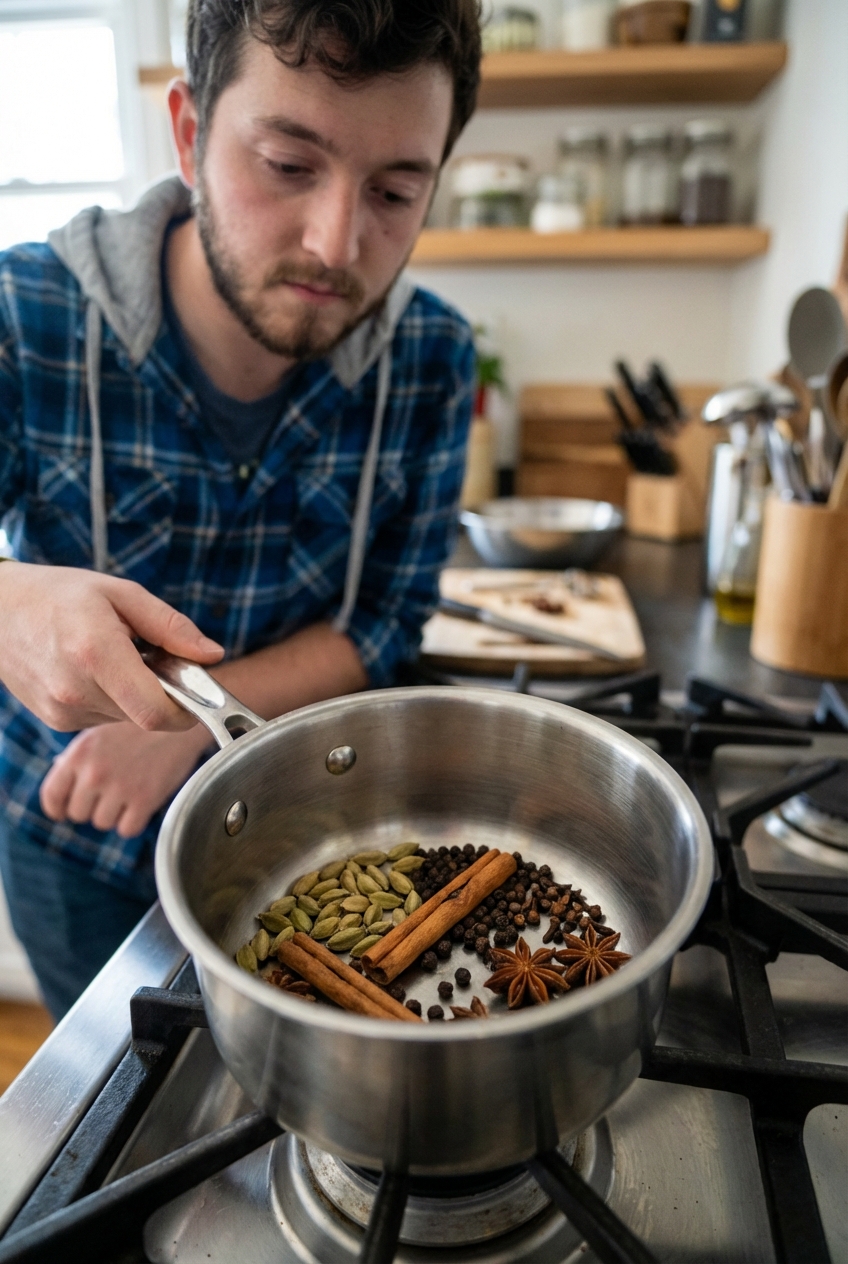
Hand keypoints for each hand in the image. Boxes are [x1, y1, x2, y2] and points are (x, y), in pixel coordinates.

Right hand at [0, 563, 222, 730]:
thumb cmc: (60, 594)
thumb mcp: (122, 593)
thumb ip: (171, 627)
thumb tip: (212, 656)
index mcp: (96, 653)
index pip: (156, 712)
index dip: (187, 710)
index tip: (196, 692)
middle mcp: (76, 690)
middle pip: (146, 716)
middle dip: (163, 694)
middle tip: (153, 659)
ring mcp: (63, 711)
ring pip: (127, 719)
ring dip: (136, 696)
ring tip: (117, 658)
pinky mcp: (56, 721)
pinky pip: (104, 718)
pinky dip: (112, 700)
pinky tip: (95, 671)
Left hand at [40, 720, 211, 837]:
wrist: (181, 719)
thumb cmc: (139, 725)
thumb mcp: (100, 733)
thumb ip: (79, 758)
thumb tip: (60, 778)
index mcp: (79, 753)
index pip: (52, 794)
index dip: (56, 808)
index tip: (63, 813)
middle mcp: (95, 772)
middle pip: (78, 813)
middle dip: (91, 808)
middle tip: (109, 794)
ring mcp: (120, 787)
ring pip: (102, 823)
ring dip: (114, 814)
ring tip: (129, 792)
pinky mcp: (145, 799)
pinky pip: (127, 829)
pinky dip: (134, 821)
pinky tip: (142, 802)